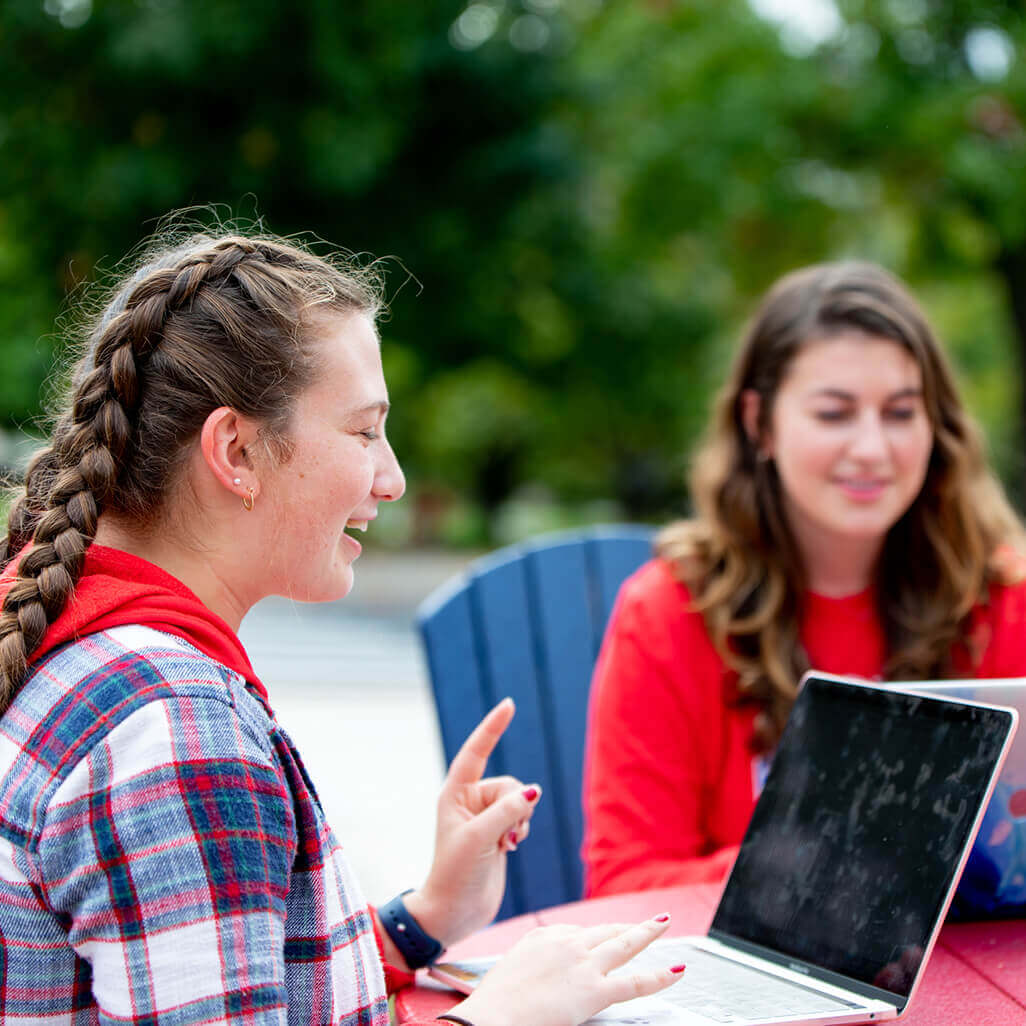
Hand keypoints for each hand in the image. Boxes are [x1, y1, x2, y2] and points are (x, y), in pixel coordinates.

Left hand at [405, 698, 539, 946]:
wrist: (455, 913)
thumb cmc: (456, 874)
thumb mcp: (480, 838)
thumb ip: (508, 810)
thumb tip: (534, 792)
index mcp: (455, 794)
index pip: (476, 751)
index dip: (493, 727)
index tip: (509, 704)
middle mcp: (470, 801)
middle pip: (510, 785)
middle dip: (515, 806)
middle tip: (503, 835)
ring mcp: (485, 817)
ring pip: (520, 801)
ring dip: (520, 821)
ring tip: (505, 845)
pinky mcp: (498, 832)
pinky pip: (522, 817)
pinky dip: (522, 830)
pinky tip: (510, 849)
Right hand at [450, 915, 684, 1025]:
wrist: (492, 1015)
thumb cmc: (497, 1000)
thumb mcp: (513, 964)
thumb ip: (534, 958)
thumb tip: (544, 966)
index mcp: (544, 936)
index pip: (578, 931)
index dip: (595, 938)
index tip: (605, 939)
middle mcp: (568, 942)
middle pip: (606, 931)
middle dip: (628, 926)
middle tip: (647, 921)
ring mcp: (584, 964)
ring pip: (625, 944)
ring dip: (648, 933)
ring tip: (663, 925)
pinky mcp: (594, 990)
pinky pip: (635, 982)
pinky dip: (659, 976)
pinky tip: (676, 972)